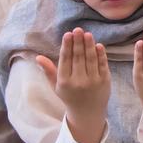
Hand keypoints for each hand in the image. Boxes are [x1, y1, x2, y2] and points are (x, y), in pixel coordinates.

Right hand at [35, 28, 110, 142]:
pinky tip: (98, 45)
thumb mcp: (56, 86)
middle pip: (78, 58)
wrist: (87, 113)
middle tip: (78, 29)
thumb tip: (38, 57)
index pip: (65, 60)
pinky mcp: (105, 81)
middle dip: (78, 42)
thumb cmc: (70, 96)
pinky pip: (102, 65)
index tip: (67, 34)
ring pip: (91, 60)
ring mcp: (93, 81)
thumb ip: (49, 71)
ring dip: (89, 45)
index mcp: (64, 81)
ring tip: (87, 34)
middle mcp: (78, 81)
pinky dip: (101, 55)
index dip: (67, 46)